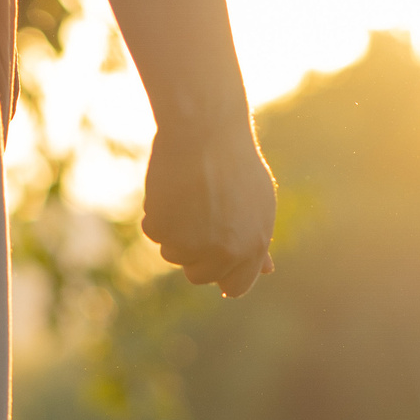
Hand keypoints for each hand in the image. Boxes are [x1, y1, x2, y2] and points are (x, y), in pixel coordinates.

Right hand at [141, 118, 276, 297]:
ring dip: (174, 231)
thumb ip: (258, 241)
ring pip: (173, 254)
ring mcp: (192, 243)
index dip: (223, 274)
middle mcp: (224, 252)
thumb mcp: (258, 203)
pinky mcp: (163, 229)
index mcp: (253, 247)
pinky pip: (153, 232)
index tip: (213, 261)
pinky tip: (171, 188)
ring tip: (187, 197)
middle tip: (197, 218)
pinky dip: (157, 214)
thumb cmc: (234, 163)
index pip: (235, 286)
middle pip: (199, 276)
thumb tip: (266, 270)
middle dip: (195, 254)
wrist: (204, 132)